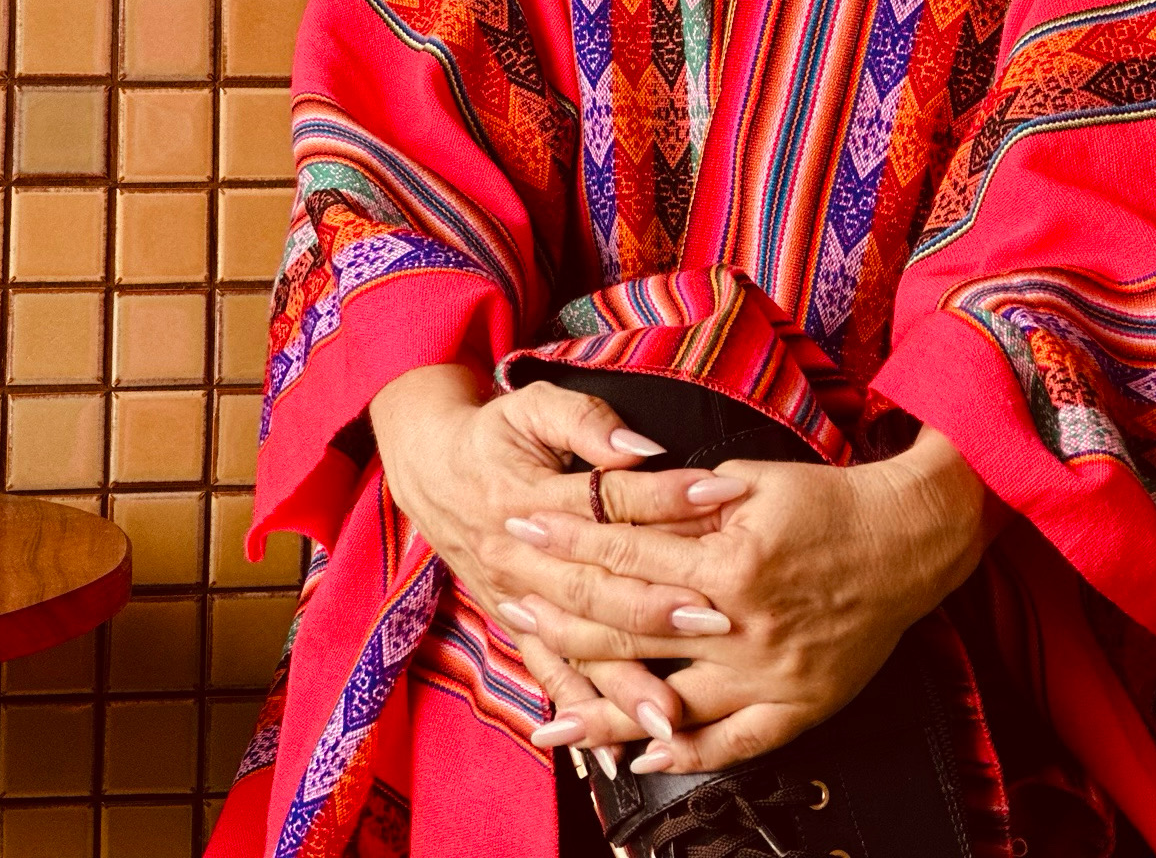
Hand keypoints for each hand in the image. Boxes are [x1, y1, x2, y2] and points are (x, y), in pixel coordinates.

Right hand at [367, 363, 745, 749]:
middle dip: (657, 607)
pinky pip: (548, 673)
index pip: (610, 503)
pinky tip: (612, 749)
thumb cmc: (494, 432)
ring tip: (673, 713)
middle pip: (596, 587)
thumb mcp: (533, 405)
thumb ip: (585, 421)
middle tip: (717, 619)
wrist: (430, 469)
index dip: (668, 498)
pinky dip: (578, 712)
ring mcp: (516, 598)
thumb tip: (639, 449)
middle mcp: (520, 557)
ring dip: (623, 682)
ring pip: (576, 645)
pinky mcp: (515, 624)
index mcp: (530, 496)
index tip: (724, 498)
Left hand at [507, 424, 1000, 772]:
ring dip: (602, 709)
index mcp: (730, 558)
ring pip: (668, 700)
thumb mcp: (754, 479)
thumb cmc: (828, 501)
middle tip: (509, 611)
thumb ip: (685, 500)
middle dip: (560, 618)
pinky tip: (638, 756)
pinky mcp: (797, 706)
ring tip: (546, 717)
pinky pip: (731, 743)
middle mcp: (742, 625)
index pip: (623, 552)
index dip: (564, 540)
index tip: (518, 529)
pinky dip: (682, 753)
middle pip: (629, 628)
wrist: (910, 540)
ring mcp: (768, 674)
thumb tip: (618, 502)